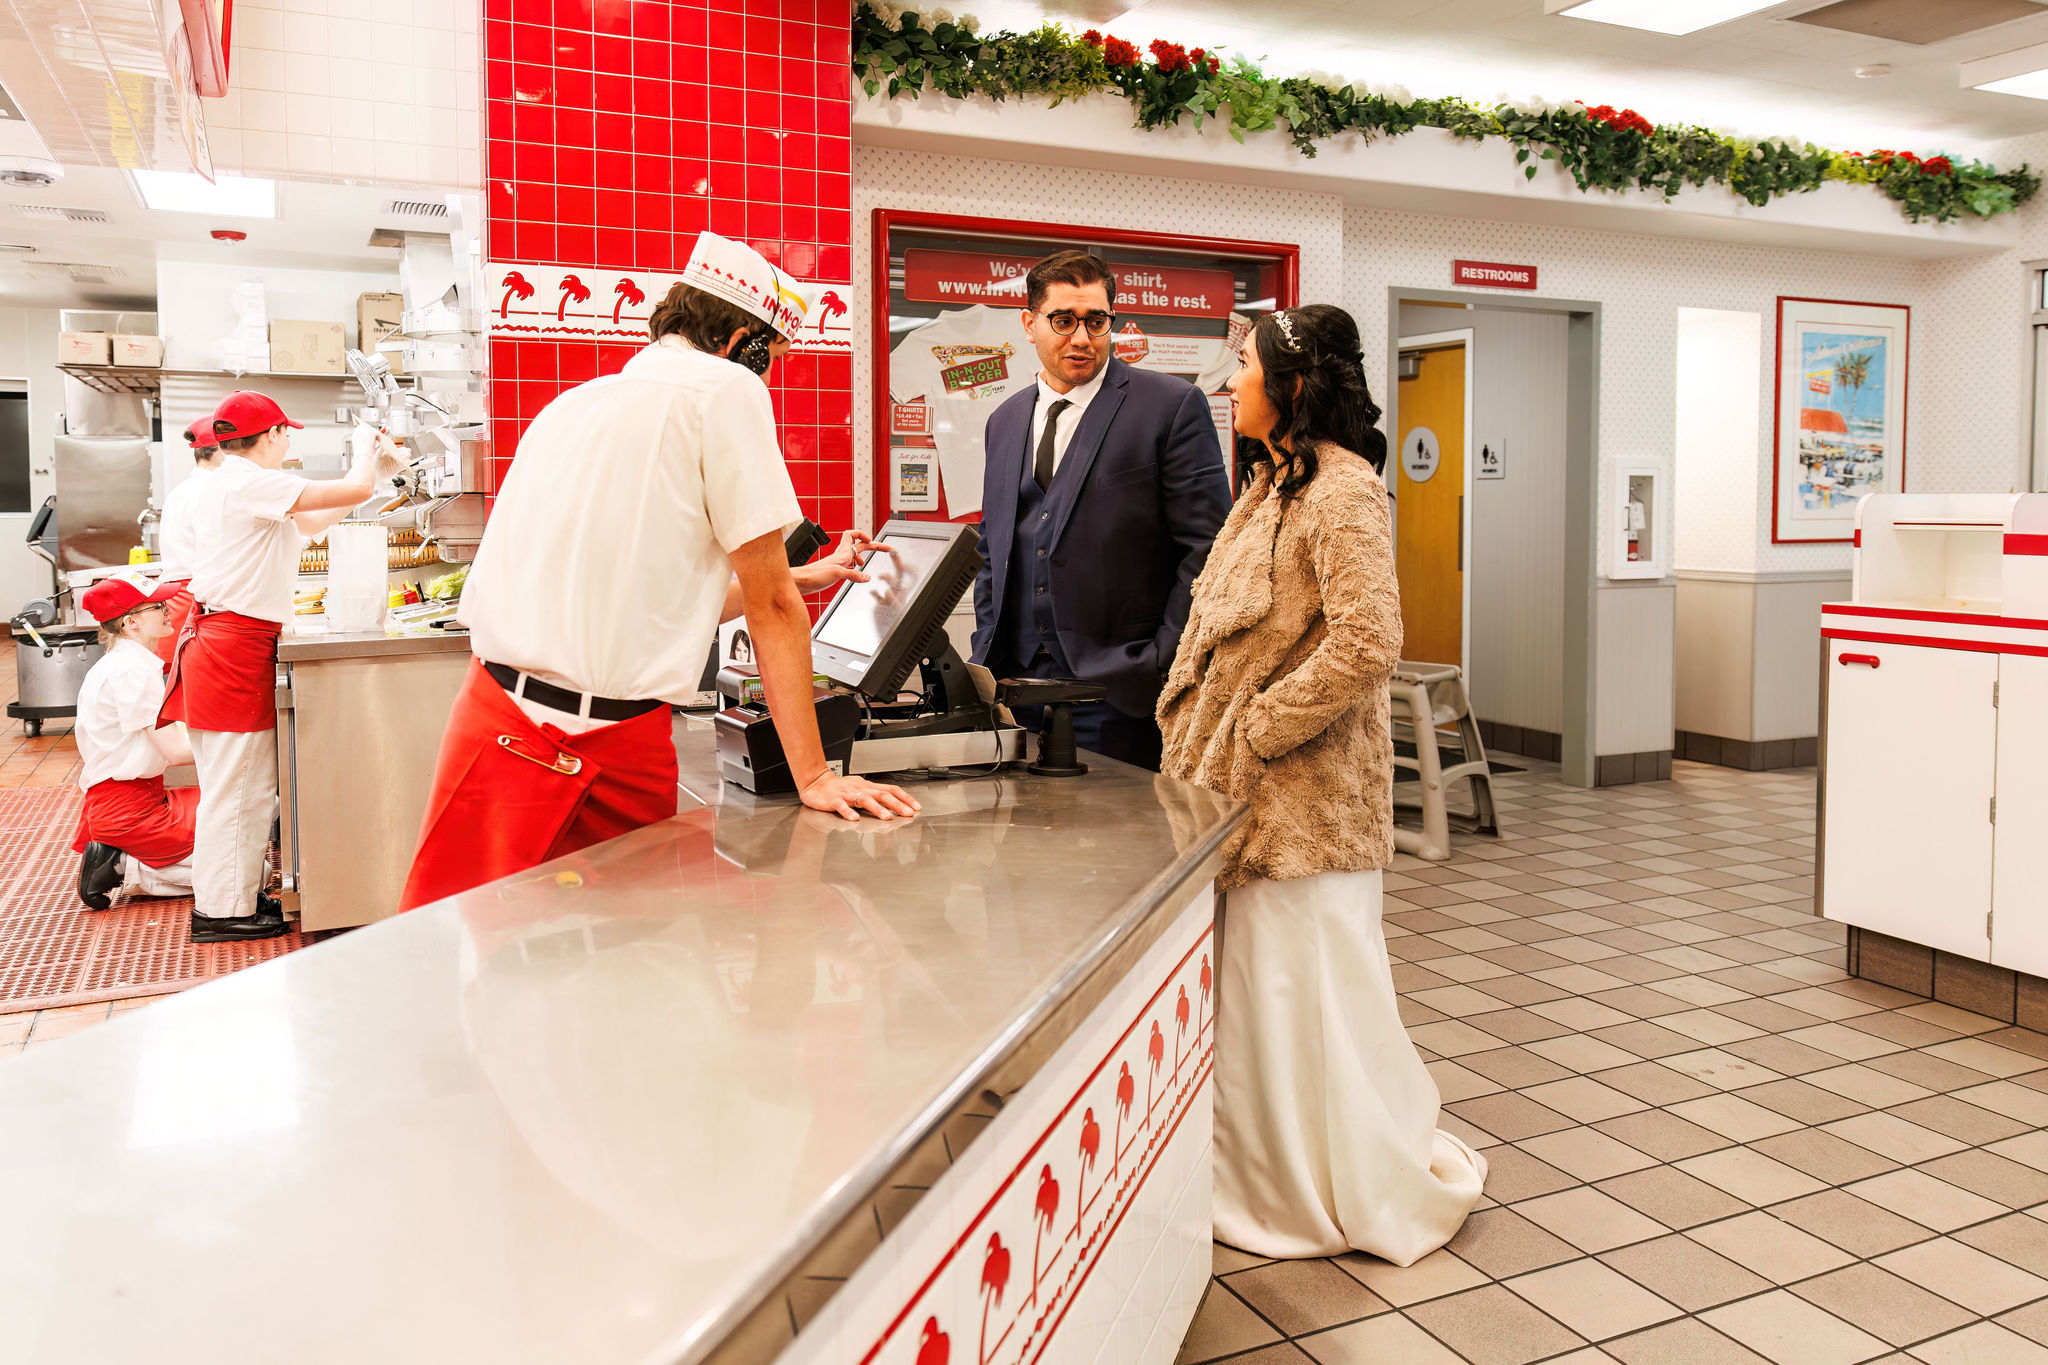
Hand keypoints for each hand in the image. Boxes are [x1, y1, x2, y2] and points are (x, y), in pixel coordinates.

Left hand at [371, 431, 408, 481]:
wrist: (374, 473)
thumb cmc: (374, 464)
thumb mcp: (377, 456)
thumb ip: (380, 450)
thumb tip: (383, 444)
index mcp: (388, 454)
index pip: (396, 451)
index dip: (401, 449)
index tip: (404, 448)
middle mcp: (392, 459)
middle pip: (400, 455)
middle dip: (405, 453)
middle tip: (408, 451)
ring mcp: (394, 464)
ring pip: (402, 461)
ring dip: (406, 458)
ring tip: (408, 456)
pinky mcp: (396, 470)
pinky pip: (402, 467)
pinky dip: (405, 465)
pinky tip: (407, 462)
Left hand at [794, 530, 897, 593]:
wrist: (800, 582)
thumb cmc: (813, 575)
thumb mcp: (837, 574)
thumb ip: (853, 574)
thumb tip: (867, 577)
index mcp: (842, 553)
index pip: (853, 535)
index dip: (864, 535)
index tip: (873, 541)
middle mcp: (840, 556)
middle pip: (859, 545)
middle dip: (872, 545)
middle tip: (885, 549)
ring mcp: (837, 564)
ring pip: (854, 555)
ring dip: (863, 556)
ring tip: (868, 563)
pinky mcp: (834, 572)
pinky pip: (849, 566)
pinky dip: (855, 568)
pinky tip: (856, 574)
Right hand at [800, 771, 921, 821]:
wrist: (816, 783)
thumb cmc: (839, 788)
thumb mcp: (861, 788)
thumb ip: (875, 795)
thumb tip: (895, 802)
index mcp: (868, 787)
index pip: (891, 789)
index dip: (905, 797)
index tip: (917, 807)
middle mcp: (860, 789)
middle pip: (882, 795)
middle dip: (897, 804)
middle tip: (908, 813)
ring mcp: (847, 795)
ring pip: (865, 800)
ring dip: (878, 809)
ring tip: (887, 817)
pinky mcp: (834, 801)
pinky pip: (842, 807)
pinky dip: (848, 813)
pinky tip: (854, 819)